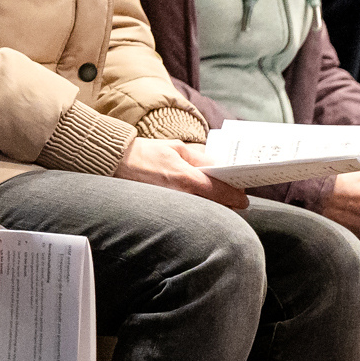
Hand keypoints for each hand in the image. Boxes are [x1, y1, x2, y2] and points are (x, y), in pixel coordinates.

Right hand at [116, 138, 248, 209]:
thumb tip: (218, 165)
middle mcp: (179, 194)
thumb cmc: (145, 152)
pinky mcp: (161, 210)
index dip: (235, 196)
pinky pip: (186, 213)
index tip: (243, 199)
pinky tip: (198, 205)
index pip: (219, 192)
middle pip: (213, 206)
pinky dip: (196, 210)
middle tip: (234, 201)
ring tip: (219, 203)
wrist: (116, 162)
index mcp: (185, 177)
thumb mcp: (176, 147)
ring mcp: (170, 205)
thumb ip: (199, 157)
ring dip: (212, 208)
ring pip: (201, 211)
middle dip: (225, 204)